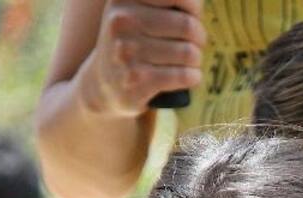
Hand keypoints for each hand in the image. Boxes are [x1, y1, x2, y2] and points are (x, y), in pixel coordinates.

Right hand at [80, 0, 205, 117]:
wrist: (103, 84)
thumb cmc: (132, 41)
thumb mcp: (134, 11)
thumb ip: (163, 2)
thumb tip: (197, 3)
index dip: (194, 7)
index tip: (193, 16)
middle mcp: (122, 22)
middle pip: (187, 25)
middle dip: (199, 36)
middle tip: (195, 43)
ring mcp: (127, 52)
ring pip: (189, 53)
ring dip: (196, 59)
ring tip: (190, 61)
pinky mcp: (137, 80)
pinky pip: (184, 76)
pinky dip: (194, 77)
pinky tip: (190, 77)